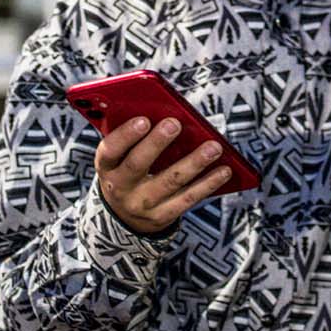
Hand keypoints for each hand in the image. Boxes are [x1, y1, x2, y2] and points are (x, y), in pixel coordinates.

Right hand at [93, 116, 231, 233]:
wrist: (124, 217)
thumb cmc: (127, 171)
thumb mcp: (120, 157)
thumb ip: (133, 138)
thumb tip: (165, 112)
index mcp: (106, 167)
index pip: (109, 151)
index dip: (125, 136)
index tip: (143, 119)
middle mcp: (120, 188)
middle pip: (137, 165)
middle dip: (156, 143)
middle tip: (175, 124)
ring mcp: (141, 205)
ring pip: (170, 181)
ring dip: (194, 162)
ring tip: (214, 146)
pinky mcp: (162, 217)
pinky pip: (188, 199)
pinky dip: (208, 184)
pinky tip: (224, 170)